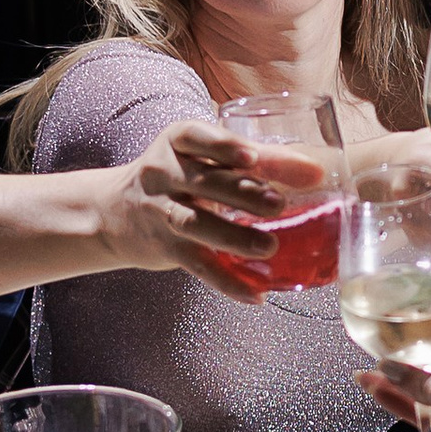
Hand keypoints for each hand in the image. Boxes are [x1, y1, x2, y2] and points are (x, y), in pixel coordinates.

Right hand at [134, 127, 329, 296]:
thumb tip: (315, 172)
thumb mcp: (204, 156)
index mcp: (177, 141)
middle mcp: (164, 174)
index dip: (224, 146)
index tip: (251, 156)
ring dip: (234, 237)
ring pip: (197, 224)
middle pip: (205, 182)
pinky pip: (197, 266)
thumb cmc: (180, 176)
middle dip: (242, 193)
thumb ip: (256, 159)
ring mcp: (162, 212)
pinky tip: (255, 294)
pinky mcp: (166, 249)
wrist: (115, 212)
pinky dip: (227, 282)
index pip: (197, 137)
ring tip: (270, 247)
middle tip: (278, 204)